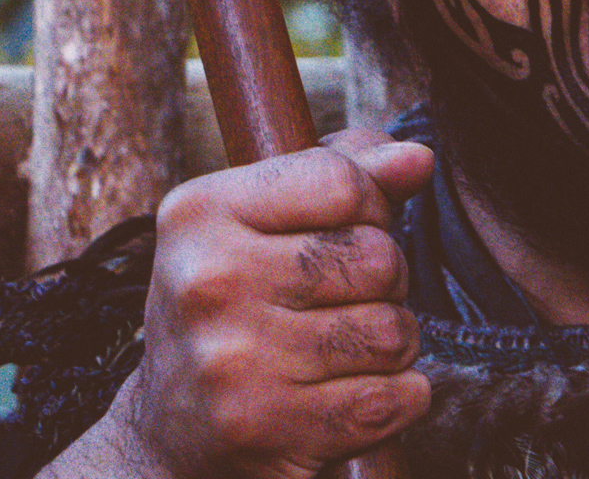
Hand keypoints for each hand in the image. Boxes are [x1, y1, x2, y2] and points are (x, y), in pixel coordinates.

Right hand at [96, 130, 434, 478]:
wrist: (170, 429)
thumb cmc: (236, 300)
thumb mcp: (264, 217)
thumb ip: (349, 172)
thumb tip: (418, 158)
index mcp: (200, 213)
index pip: (344, 183)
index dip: (372, 206)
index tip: (347, 230)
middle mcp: (208, 284)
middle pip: (380, 258)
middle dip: (385, 281)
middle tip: (340, 300)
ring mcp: (233, 363)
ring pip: (393, 331)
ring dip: (390, 343)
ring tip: (341, 349)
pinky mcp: (267, 429)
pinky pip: (395, 398)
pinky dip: (395, 398)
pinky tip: (346, 395)